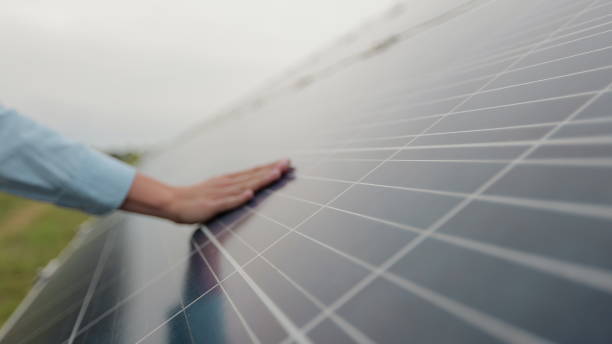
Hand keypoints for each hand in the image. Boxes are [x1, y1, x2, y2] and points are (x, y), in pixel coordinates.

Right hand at [120, 159, 290, 223]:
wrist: (172, 202)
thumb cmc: (196, 199)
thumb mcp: (218, 191)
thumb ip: (234, 190)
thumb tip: (251, 188)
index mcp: (229, 180)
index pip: (253, 172)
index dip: (270, 167)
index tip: (286, 163)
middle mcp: (227, 184)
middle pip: (252, 175)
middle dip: (271, 170)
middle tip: (287, 163)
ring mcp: (219, 194)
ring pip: (244, 185)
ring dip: (260, 179)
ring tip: (276, 174)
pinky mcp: (211, 205)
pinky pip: (227, 202)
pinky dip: (238, 198)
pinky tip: (249, 194)